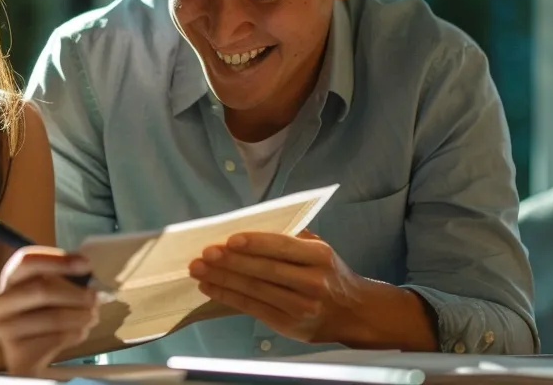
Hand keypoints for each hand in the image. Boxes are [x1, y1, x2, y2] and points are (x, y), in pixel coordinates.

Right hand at [0, 246, 98, 375]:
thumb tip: (86, 268)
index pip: (27, 260)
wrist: (30, 354)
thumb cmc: (44, 314)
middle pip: (42, 289)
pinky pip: (56, 338)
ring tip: (92, 316)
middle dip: (76, 293)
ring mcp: (5, 328)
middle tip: (95, 298)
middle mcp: (2, 301)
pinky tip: (81, 332)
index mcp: (10, 278)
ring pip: (53, 317)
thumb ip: (66, 277)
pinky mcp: (17, 352)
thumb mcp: (52, 291)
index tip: (86, 265)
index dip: (57, 260)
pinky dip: (77, 334)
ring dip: (81, 316)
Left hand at [188, 231, 374, 343]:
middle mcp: (312, 282)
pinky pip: (253, 309)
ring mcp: (301, 306)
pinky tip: (211, 288)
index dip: (254, 243)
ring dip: (223, 280)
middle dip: (230, 262)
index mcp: (320, 256)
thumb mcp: (321, 250)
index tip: (229, 240)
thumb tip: (252, 227)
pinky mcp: (289, 325)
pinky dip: (229, 297)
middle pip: (265, 270)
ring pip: (255, 291)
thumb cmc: (329, 274)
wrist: (353, 312)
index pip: (282, 247)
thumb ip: (293, 239)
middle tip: (205, 255)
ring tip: (199, 270)